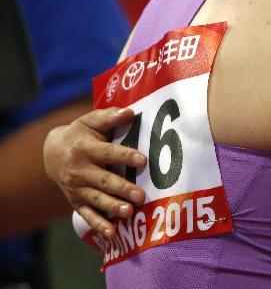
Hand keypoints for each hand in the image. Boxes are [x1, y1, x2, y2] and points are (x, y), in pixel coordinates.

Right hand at [43, 107, 146, 237]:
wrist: (52, 154)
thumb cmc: (80, 134)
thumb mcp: (91, 121)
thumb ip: (110, 117)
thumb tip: (130, 112)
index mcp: (85, 148)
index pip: (108, 153)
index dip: (125, 156)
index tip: (142, 160)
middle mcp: (80, 170)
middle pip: (104, 180)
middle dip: (122, 188)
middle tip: (141, 195)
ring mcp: (77, 188)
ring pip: (97, 199)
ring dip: (113, 207)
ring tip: (130, 212)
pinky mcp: (76, 201)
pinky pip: (87, 215)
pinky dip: (98, 225)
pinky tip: (112, 233)